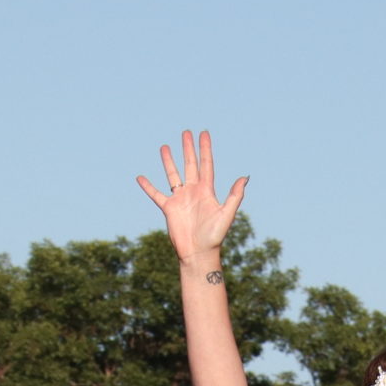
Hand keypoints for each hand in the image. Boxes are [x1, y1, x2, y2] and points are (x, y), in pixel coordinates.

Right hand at [136, 129, 248, 265]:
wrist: (198, 253)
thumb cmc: (214, 236)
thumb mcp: (227, 214)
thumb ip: (235, 196)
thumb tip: (244, 178)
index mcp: (207, 191)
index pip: (206, 164)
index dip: (205, 149)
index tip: (204, 133)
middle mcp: (193, 192)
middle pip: (190, 164)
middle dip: (188, 148)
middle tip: (186, 132)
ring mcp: (180, 199)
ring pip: (173, 175)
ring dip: (169, 161)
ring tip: (164, 146)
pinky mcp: (169, 208)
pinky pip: (156, 194)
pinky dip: (148, 186)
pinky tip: (140, 177)